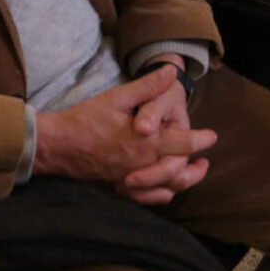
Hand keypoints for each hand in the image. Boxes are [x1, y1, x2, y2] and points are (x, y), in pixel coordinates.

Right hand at [33, 69, 217, 202]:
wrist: (57, 145)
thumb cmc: (86, 118)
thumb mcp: (118, 96)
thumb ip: (148, 86)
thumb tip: (171, 72)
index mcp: (144, 143)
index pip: (182, 144)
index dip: (201, 140)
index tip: (212, 136)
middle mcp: (140, 165)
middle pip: (178, 172)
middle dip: (195, 169)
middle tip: (205, 162)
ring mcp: (129, 179)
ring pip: (163, 189)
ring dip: (181, 184)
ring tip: (190, 175)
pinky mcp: (118, 187)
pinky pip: (145, 198)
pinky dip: (159, 195)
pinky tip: (163, 188)